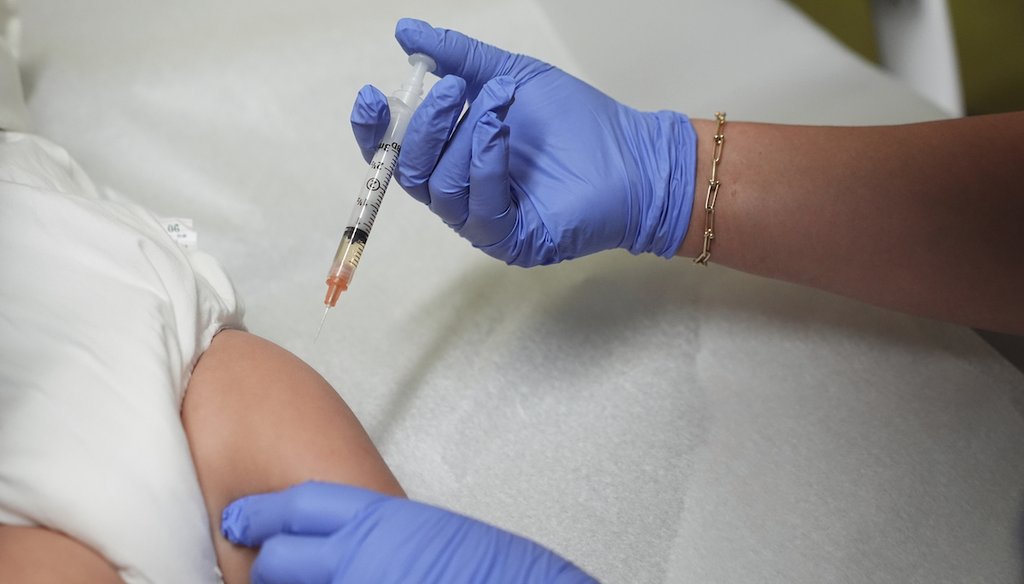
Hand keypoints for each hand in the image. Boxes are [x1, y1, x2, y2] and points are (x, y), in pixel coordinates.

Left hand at [221, 481, 596, 583]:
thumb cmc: (492, 567)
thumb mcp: (433, 532)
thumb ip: (387, 532)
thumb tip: (359, 544)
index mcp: (378, 518)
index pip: (301, 506)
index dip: (263, 513)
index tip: (240, 518)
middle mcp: (357, 558)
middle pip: (280, 557)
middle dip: (265, 564)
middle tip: (260, 567)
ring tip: (283, 582)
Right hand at [350, 18, 696, 266]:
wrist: (631, 154)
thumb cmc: (575, 121)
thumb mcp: (510, 75)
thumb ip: (458, 56)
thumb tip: (406, 32)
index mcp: (453, 158)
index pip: (396, 153)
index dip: (376, 129)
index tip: (372, 96)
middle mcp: (462, 193)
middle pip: (410, 172)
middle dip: (426, 125)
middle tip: (456, 89)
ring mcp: (484, 221)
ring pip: (441, 189)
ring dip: (465, 138)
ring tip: (500, 105)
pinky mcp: (510, 241)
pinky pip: (478, 210)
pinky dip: (485, 165)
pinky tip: (502, 135)